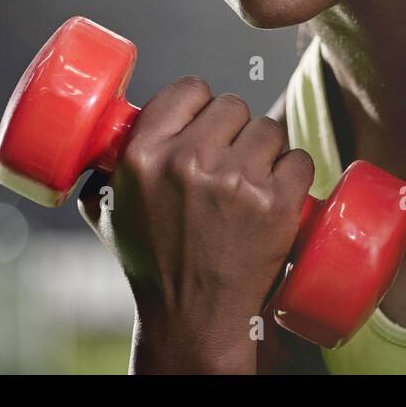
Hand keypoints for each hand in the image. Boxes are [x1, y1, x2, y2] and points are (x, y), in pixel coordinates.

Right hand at [77, 76, 314, 372]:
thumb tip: (107, 133)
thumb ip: (105, 168)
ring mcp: (235, 181)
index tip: (205, 123)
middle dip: (235, 132)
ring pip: (270, 129)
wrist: (194, 317)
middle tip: (229, 164)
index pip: (190, 89)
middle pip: (234, 106)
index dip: (201, 103)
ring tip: (251, 185)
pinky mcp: (276, 202)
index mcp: (144, 156)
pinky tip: (278, 196)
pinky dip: (294, 176)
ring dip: (267, 153)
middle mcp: (188, 162)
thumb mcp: (109, 212)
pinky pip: (299, 160)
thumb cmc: (152, 264)